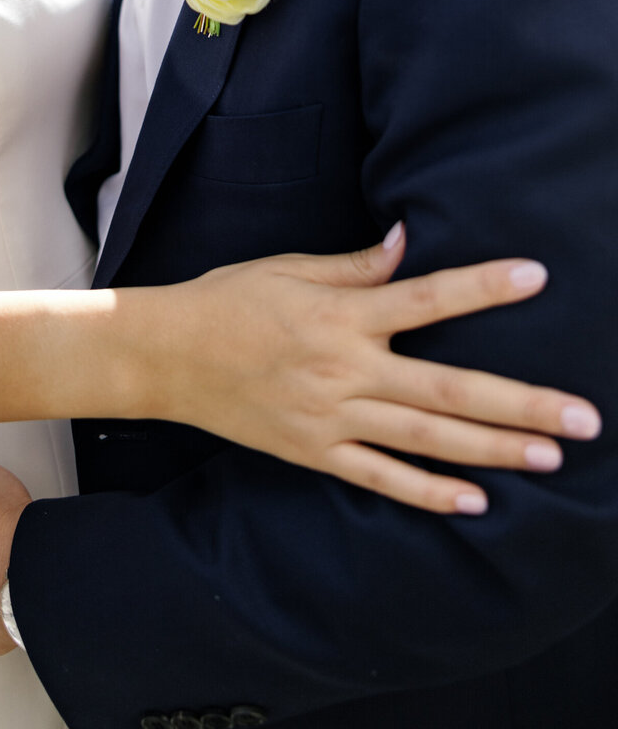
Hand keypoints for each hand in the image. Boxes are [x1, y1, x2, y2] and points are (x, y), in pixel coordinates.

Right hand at [141, 225, 601, 513]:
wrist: (165, 355)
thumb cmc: (227, 300)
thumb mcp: (286, 266)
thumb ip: (352, 264)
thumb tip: (407, 242)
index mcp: (340, 314)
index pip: (427, 298)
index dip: (484, 287)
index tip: (537, 277)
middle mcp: (343, 369)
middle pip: (448, 389)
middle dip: (521, 403)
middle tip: (583, 417)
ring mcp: (331, 417)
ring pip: (427, 440)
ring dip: (494, 450)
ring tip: (551, 456)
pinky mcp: (314, 453)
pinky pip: (381, 478)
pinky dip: (429, 492)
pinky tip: (475, 500)